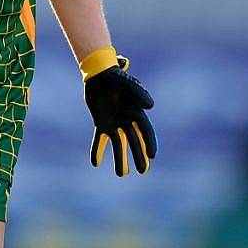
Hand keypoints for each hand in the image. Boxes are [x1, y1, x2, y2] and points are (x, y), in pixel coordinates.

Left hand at [84, 55, 157, 175]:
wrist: (99, 73)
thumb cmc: (115, 77)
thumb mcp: (126, 84)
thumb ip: (138, 93)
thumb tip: (150, 106)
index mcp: (136, 111)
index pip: (145, 130)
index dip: (150, 143)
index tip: (152, 156)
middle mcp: (127, 120)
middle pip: (135, 141)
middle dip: (139, 156)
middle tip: (143, 171)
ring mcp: (114, 122)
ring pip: (119, 144)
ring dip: (120, 158)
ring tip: (122, 174)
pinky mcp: (101, 123)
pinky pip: (99, 139)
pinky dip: (97, 150)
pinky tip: (95, 163)